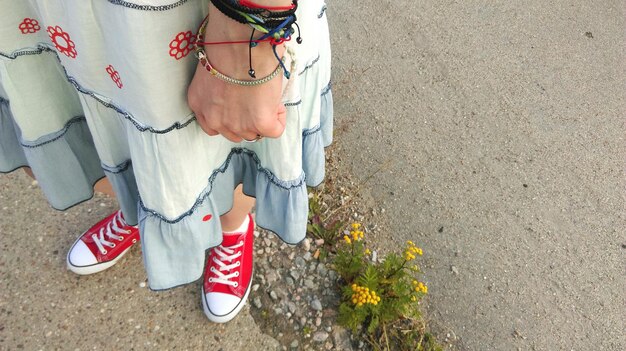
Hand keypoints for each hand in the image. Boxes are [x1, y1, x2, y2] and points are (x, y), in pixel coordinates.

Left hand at [187, 4, 286, 141]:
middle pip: (234, 133)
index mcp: (199, 104)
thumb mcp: (212, 72)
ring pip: (254, 133)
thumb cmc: (226, 47)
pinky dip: (278, 117)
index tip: (237, 105)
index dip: (228, 117)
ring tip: (265, 95)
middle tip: (254, 99)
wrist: (241, 46)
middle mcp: (214, 119)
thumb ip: (218, 90)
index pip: (212, 126)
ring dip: (262, 118)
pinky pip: (275, 130)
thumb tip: (237, 89)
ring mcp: (237, 125)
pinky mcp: (260, 124)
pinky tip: (275, 100)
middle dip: (245, 120)